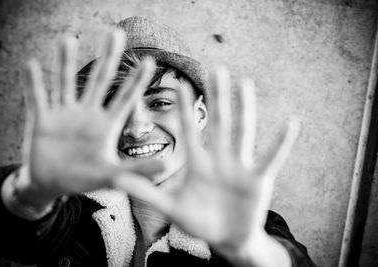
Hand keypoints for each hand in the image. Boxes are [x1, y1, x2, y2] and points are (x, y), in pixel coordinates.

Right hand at [19, 31, 160, 205]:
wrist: (51, 184)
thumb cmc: (84, 179)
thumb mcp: (113, 176)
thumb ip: (137, 170)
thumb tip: (166, 167)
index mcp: (106, 125)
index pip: (124, 98)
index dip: (136, 81)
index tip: (149, 61)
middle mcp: (87, 114)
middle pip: (100, 80)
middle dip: (108, 58)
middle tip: (116, 33)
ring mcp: (64, 114)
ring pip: (65, 83)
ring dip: (65, 62)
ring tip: (67, 39)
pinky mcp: (42, 120)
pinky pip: (36, 98)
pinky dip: (33, 83)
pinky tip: (31, 64)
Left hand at [119, 67, 297, 265]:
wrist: (225, 237)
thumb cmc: (198, 221)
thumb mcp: (170, 207)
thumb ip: (146, 193)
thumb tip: (115, 182)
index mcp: (197, 163)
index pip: (190, 130)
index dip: (184, 109)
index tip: (178, 84)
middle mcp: (218, 159)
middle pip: (218, 123)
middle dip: (217, 97)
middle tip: (216, 69)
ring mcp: (239, 167)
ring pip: (242, 132)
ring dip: (245, 108)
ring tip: (245, 83)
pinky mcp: (258, 179)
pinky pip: (271, 157)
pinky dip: (281, 142)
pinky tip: (291, 122)